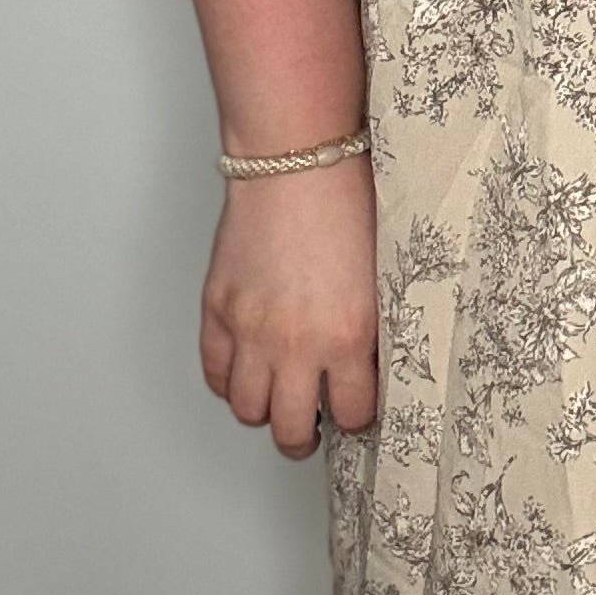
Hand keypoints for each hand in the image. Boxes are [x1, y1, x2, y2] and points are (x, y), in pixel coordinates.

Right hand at [199, 153, 378, 458]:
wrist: (296, 160)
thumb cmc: (347, 203)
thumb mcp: (380, 275)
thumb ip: (369, 328)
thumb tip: (365, 366)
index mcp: (348, 337)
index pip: (352, 412)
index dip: (356, 415)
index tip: (356, 409)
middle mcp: (295, 345)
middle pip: (290, 429)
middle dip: (304, 435)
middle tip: (311, 426)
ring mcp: (249, 331)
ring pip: (247, 410)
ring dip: (264, 412)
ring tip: (277, 401)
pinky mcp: (217, 309)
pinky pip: (214, 372)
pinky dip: (228, 381)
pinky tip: (246, 372)